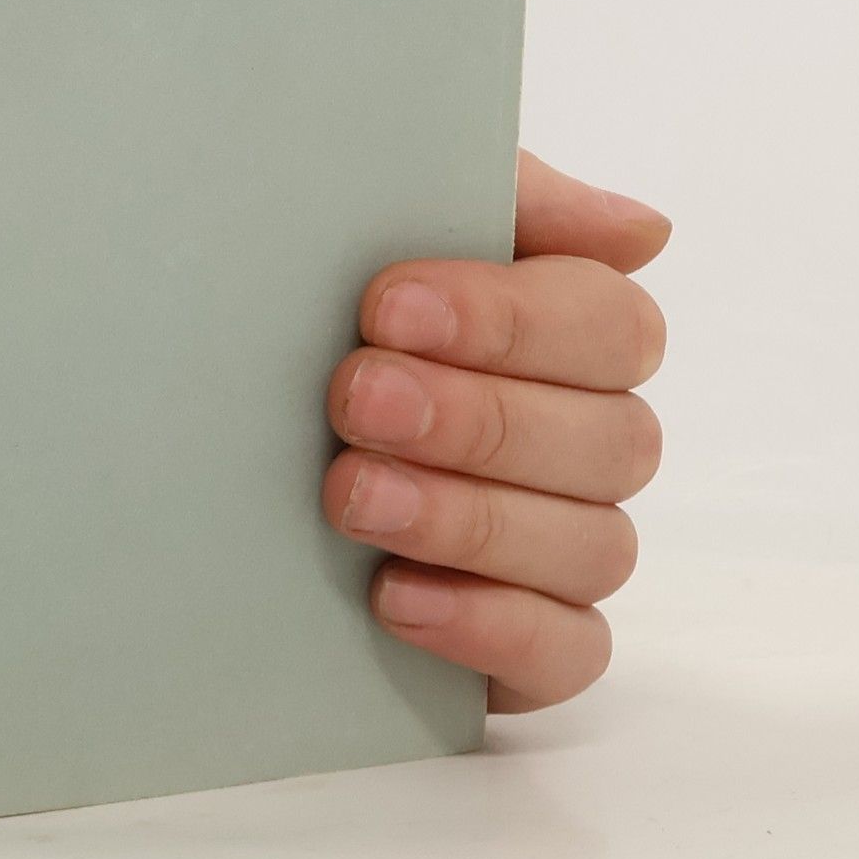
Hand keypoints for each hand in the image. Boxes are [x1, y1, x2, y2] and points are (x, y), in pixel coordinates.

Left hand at [321, 151, 669, 711]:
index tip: (385, 307)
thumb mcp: (390, 224)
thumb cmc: (327, 311)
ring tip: (351, 493)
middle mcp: (587, 442)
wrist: (215, 436)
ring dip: (467, 516)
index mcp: (572, 334)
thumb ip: (513, 206)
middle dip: (476, 417)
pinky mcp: (533, 644)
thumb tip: (644, 233)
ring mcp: (565, 547)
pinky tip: (396, 594)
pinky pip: (570, 652)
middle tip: (355, 398)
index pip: (609, 325)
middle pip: (610, 438)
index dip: (509, 319)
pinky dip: (490, 624)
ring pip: (592, 544)